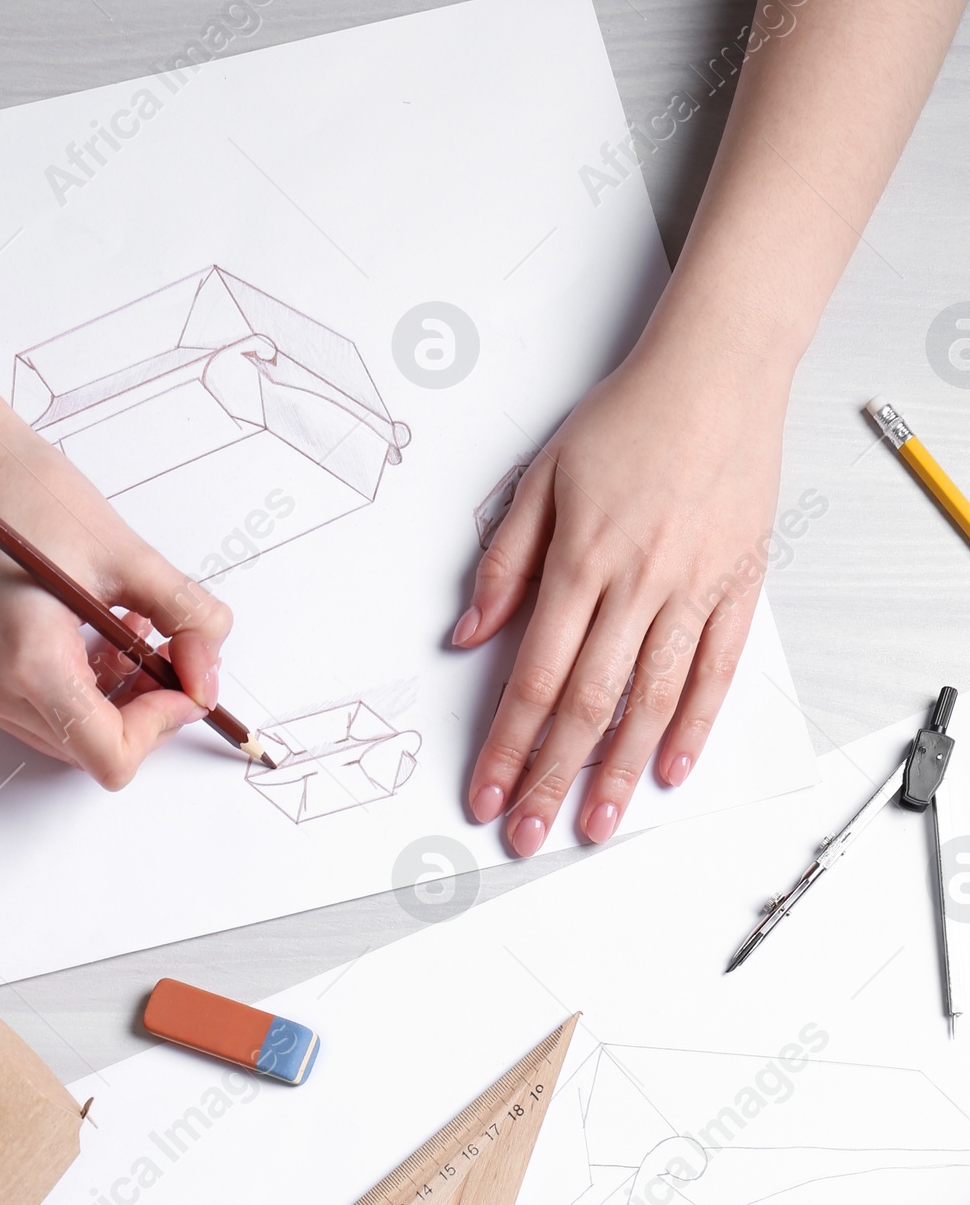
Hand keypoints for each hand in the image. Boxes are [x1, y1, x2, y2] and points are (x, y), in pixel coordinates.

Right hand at [0, 358, 232, 788]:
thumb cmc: (29, 495)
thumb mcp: (128, 553)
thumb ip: (186, 619)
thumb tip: (209, 678)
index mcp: (29, 660)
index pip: (110, 753)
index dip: (161, 725)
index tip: (183, 682)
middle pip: (93, 750)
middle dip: (143, 709)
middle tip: (165, 650)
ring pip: (71, 737)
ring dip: (115, 699)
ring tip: (127, 631)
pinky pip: (43, 713)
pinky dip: (82, 688)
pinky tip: (93, 636)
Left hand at [453, 341, 787, 852]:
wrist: (718, 371)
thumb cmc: (628, 419)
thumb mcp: (541, 477)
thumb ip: (503, 563)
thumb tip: (467, 636)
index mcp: (580, 560)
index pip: (533, 678)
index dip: (506, 747)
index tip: (485, 793)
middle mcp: (637, 582)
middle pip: (586, 705)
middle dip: (552, 779)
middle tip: (527, 833)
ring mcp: (693, 588)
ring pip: (651, 700)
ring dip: (620, 770)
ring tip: (597, 823)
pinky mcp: (737, 584)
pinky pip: (716, 669)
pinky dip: (694, 724)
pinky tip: (670, 768)